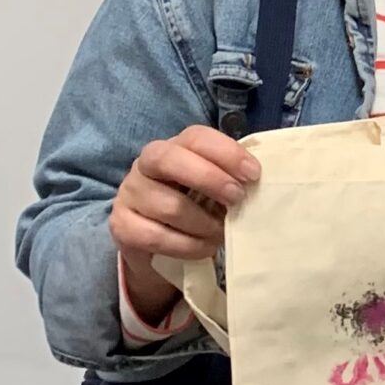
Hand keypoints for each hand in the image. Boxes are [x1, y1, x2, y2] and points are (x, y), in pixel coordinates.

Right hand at [110, 125, 258, 270]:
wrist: (158, 244)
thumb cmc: (195, 208)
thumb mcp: (214, 190)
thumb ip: (232, 181)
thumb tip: (262, 186)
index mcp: (175, 148)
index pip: (195, 137)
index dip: (226, 152)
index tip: (253, 174)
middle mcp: (146, 165)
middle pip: (169, 159)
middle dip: (209, 178)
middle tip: (236, 198)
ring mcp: (130, 194)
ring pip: (169, 206)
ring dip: (204, 224)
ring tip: (222, 233)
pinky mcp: (122, 225)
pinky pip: (157, 236)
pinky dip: (188, 246)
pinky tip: (203, 248)